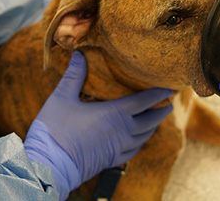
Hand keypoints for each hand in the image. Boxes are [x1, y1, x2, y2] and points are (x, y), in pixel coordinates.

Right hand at [24, 51, 172, 199]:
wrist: (49, 165)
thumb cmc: (54, 130)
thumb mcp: (62, 98)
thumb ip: (74, 75)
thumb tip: (79, 54)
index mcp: (115, 113)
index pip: (145, 101)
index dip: (159, 93)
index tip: (170, 88)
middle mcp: (123, 131)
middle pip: (151, 119)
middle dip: (162, 110)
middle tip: (169, 103)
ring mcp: (120, 147)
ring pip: (145, 135)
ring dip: (154, 126)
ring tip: (157, 119)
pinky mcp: (113, 159)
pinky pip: (135, 149)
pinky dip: (142, 141)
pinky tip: (139, 139)